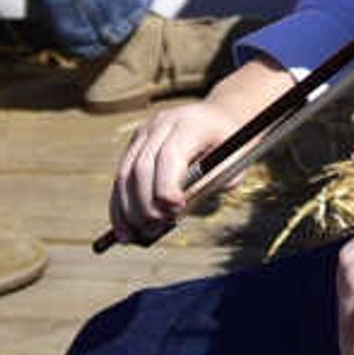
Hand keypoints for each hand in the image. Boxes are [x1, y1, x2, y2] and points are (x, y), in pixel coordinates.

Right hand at [109, 103, 225, 242]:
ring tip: (135, 235)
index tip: (176, 211)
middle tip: (156, 228)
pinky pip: (120, 176)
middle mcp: (161, 124)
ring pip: (124, 173)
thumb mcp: (233, 163)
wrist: (218, 118)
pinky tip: (123, 228)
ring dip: (127, 209)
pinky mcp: (134, 145)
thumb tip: (175, 210)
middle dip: (146, 203)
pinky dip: (119, 205)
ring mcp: (144, 132)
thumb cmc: (229, 146)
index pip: (169, 155)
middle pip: (142, 166)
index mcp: (190, 124)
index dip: (167, 186)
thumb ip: (209, 184)